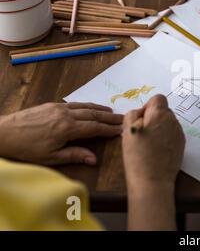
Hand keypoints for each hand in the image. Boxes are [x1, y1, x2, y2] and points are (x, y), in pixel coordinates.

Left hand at [0, 103, 122, 165]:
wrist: (4, 133)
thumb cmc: (26, 149)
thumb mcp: (50, 157)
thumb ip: (74, 155)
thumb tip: (94, 159)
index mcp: (67, 129)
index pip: (95, 128)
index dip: (109, 129)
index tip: (121, 130)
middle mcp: (66, 115)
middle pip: (93, 115)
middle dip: (110, 117)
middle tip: (123, 118)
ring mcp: (59, 108)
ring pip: (85, 107)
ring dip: (100, 109)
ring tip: (112, 111)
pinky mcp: (52, 104)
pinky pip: (75, 104)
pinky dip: (87, 105)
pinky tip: (91, 107)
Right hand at [122, 95, 185, 189]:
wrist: (152, 180)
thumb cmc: (137, 155)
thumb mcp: (127, 130)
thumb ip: (133, 114)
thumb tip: (141, 112)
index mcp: (160, 114)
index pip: (158, 98)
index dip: (148, 106)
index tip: (141, 119)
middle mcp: (173, 121)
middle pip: (164, 111)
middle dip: (153, 118)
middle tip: (142, 133)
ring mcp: (179, 133)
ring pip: (168, 123)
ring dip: (159, 128)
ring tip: (148, 144)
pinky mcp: (181, 145)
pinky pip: (172, 135)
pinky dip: (165, 139)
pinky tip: (156, 151)